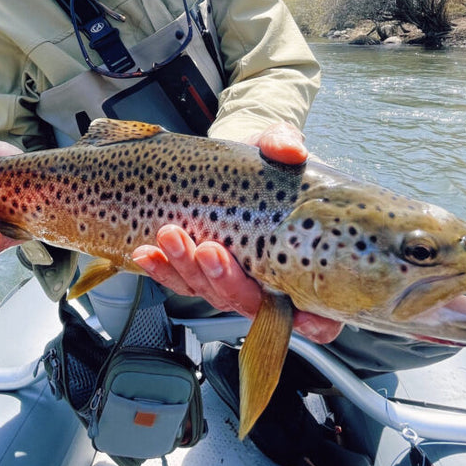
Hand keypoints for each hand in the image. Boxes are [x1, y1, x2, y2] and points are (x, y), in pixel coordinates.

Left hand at [131, 123, 342, 343]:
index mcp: (302, 264)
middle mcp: (267, 283)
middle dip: (225, 280)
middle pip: (250, 303)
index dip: (314, 321)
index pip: (318, 312)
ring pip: (209, 291)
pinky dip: (161, 269)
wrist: (233, 158)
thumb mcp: (277, 144)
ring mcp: (230, 280)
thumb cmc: (266, 160)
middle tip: (210, 250)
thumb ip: (284, 144)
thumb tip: (290, 149)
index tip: (301, 315)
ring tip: (170, 235)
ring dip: (186, 269)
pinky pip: (178, 280)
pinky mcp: (198, 272)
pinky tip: (147, 252)